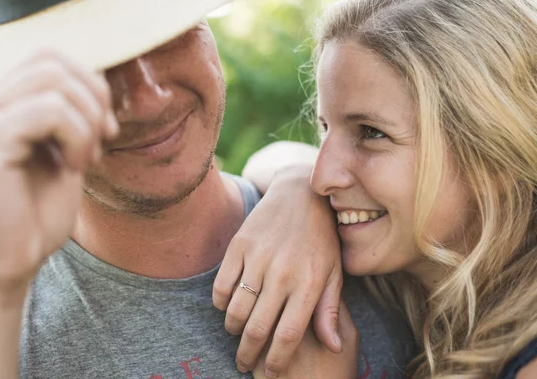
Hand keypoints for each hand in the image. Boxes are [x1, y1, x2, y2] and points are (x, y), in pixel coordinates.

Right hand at [0, 49, 118, 302]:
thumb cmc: (30, 219)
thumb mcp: (59, 157)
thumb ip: (70, 120)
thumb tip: (97, 86)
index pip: (47, 58)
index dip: (89, 84)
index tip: (106, 129)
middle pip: (50, 59)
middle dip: (93, 96)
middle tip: (103, 140)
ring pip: (53, 79)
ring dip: (87, 118)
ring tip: (86, 158)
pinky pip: (50, 110)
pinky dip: (77, 136)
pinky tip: (74, 168)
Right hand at [213, 165, 342, 377]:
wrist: (300, 195)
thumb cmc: (322, 238)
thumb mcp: (334, 273)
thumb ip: (329, 310)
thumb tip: (332, 346)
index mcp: (309, 283)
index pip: (287, 335)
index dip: (276, 360)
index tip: (271, 372)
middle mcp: (282, 273)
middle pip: (257, 328)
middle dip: (248, 354)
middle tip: (245, 363)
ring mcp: (258, 258)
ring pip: (235, 310)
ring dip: (232, 330)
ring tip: (237, 334)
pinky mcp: (239, 245)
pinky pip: (221, 285)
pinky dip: (221, 303)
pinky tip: (228, 307)